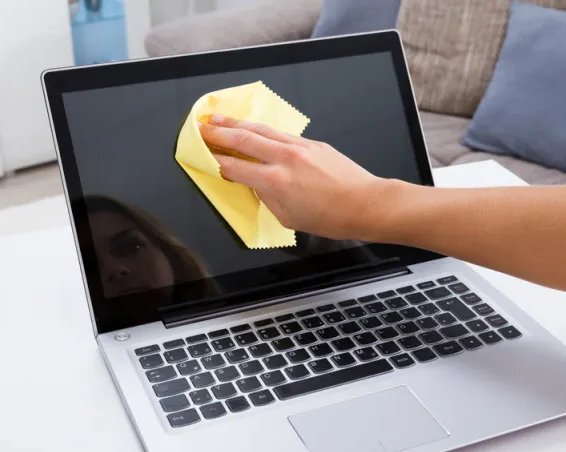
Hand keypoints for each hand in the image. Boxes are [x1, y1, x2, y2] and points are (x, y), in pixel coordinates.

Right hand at [199, 115, 398, 240]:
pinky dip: (261, 129)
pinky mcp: (312, 143)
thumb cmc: (330, 218)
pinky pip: (280, 133)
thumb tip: (256, 183)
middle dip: (217, 133)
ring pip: (260, 130)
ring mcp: (299, 147)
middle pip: (242, 139)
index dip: (214, 160)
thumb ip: (267, 198)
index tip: (200, 154)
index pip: (234, 167)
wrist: (365, 203)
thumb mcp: (289, 218)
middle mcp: (284, 158)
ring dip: (235, 123)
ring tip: (216, 118)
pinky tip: (252, 128)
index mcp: (275, 182)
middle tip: (199, 127)